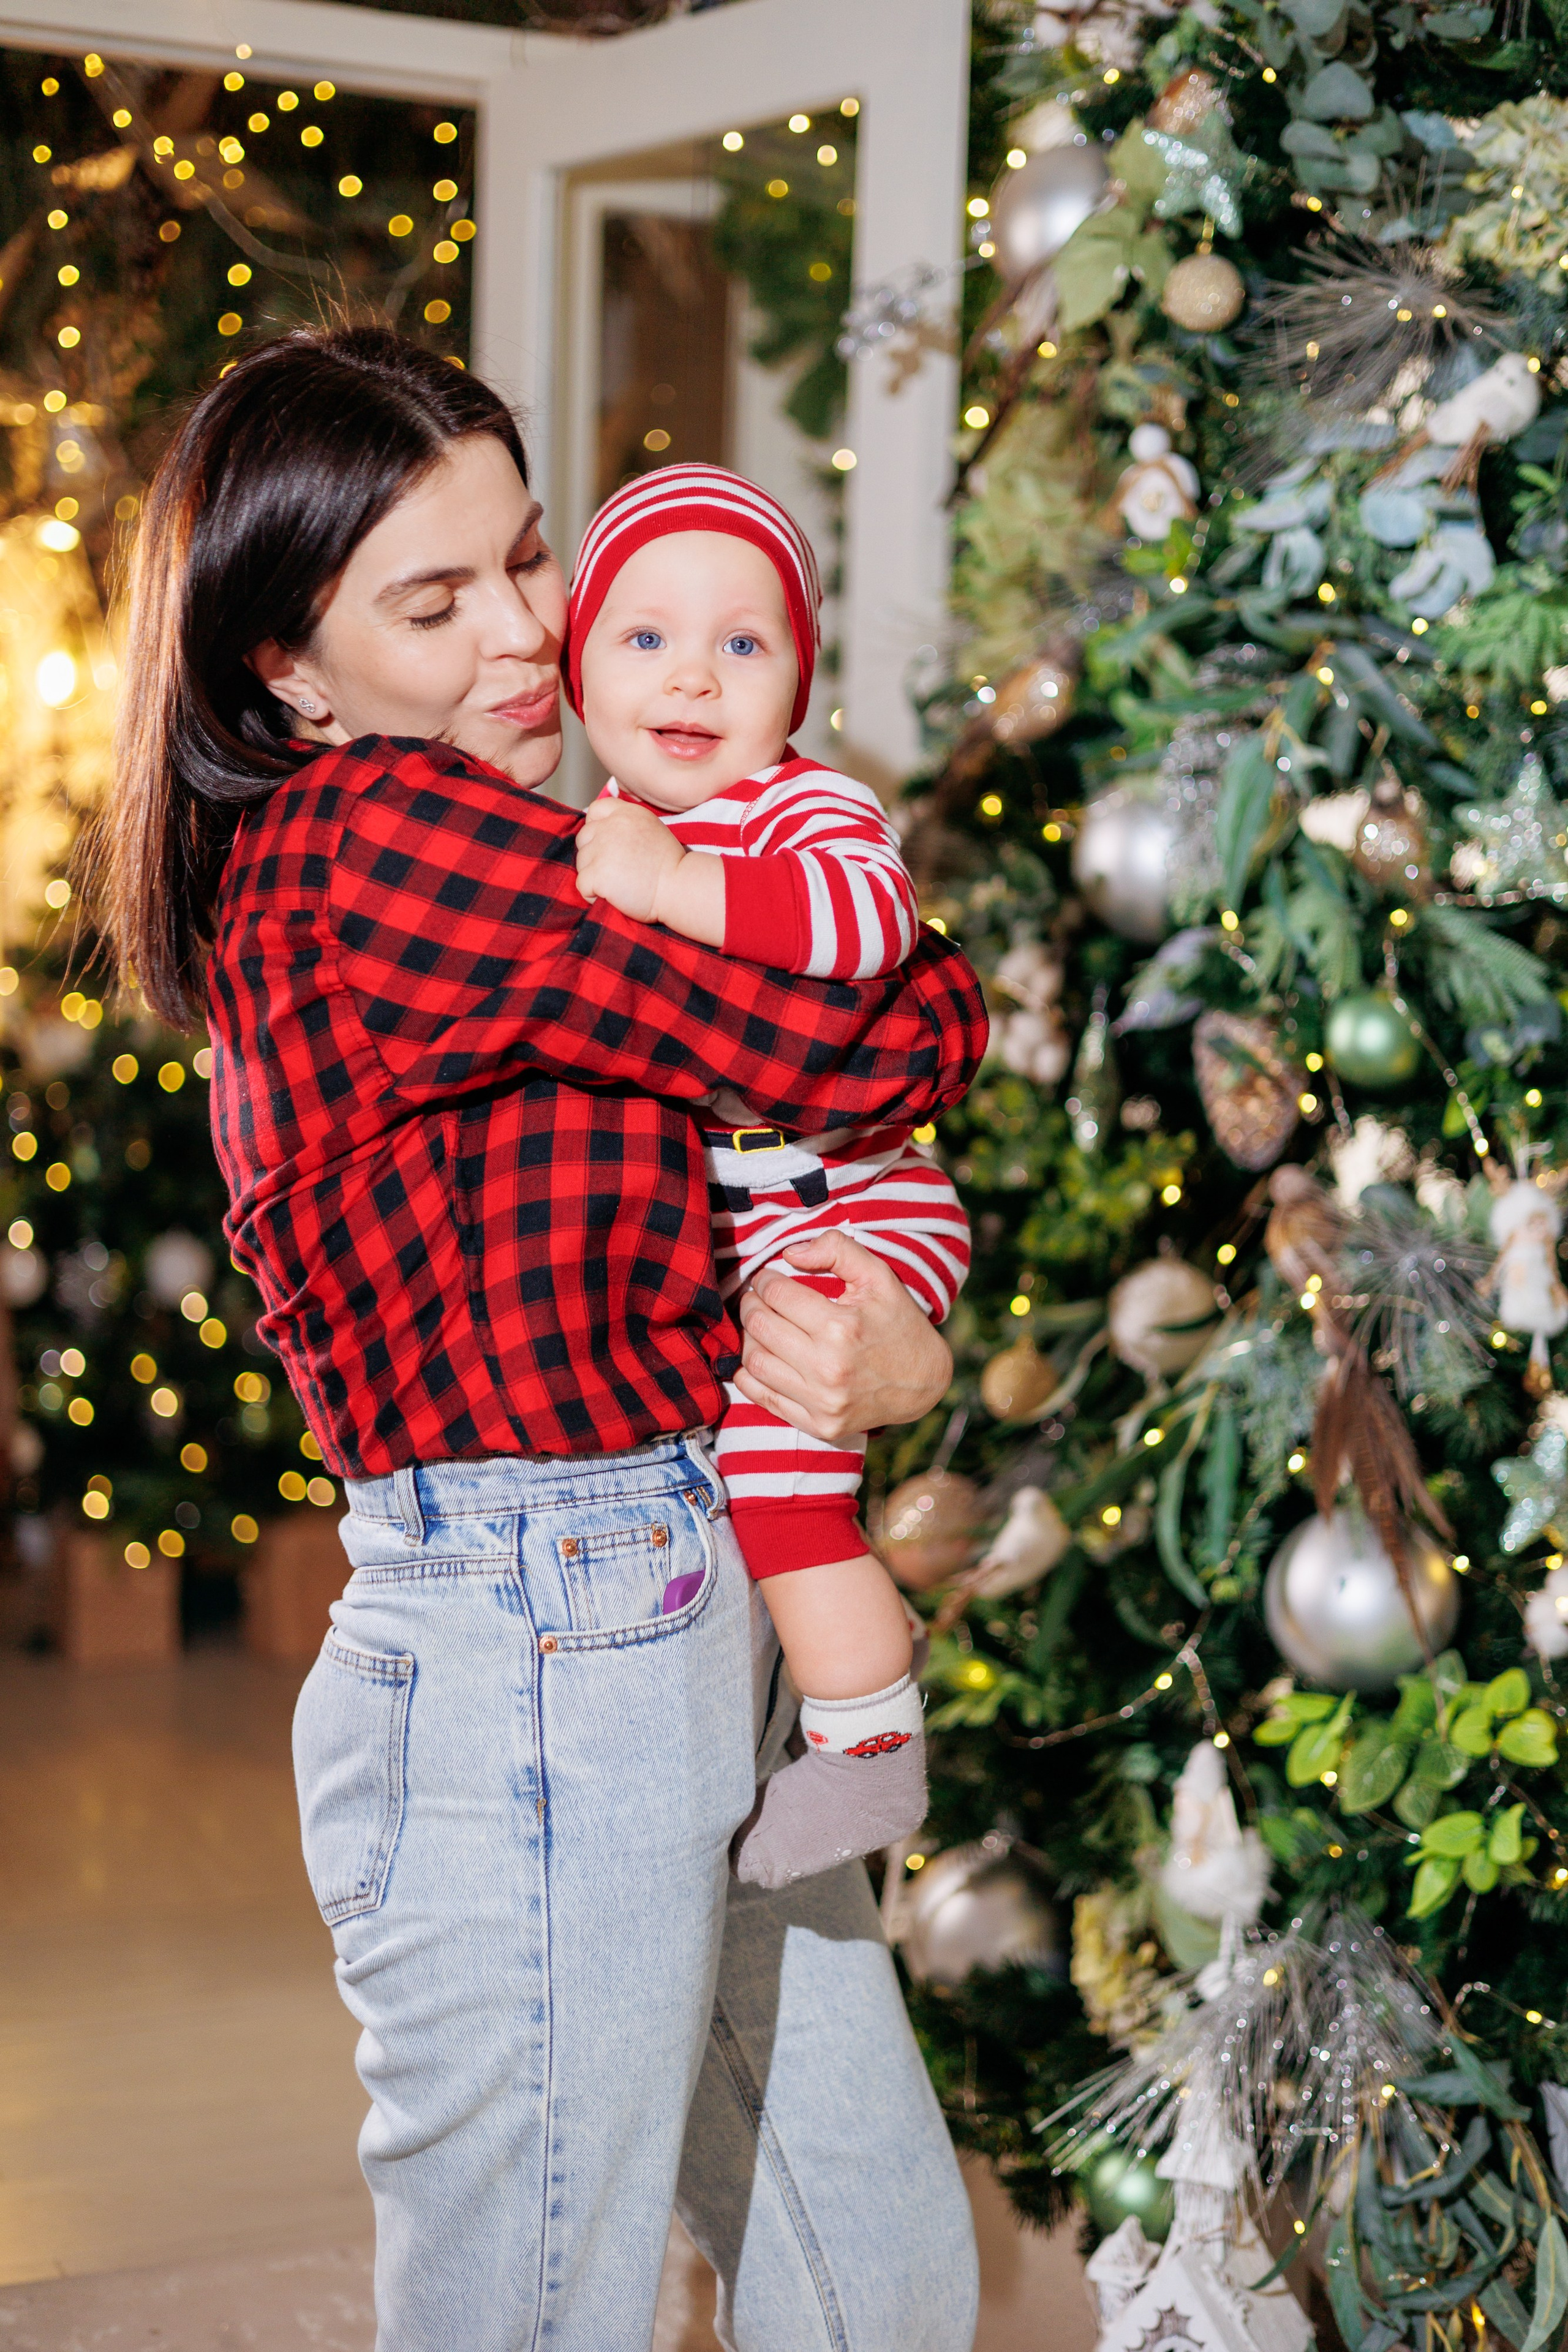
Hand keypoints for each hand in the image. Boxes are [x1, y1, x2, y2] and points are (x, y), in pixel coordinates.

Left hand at [576, 795, 685, 923]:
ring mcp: (602, 849)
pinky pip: (582, 885)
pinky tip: (614, 897)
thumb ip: (627, 824)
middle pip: (584, 838)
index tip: (608, 844)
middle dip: (594, 855)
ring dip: (594, 876)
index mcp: (626, 813)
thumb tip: (603, 829)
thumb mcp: (651, 829)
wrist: (679, 888)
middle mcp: (611, 826)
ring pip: (581, 863)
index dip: (596, 827)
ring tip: (620, 884)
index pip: (596, 809)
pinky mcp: (597, 873)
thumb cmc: (670, 865)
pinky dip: (593, 895)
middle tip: (617, 870)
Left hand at [734, 1231, 952, 1444]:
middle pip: (760, 1326)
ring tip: (759, 1325)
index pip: (777, 1294)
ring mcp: (822, 1402)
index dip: (765, 1279)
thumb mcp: (879, 1276)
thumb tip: (790, 1253)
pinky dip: (749, 1374)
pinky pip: (762, 1397)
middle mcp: (828, 1368)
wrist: (924, 1383)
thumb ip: (837, 1250)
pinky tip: (759, 1356)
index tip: (767, 1277)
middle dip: (750, 1304)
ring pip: (754, 1361)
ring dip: (748, 1337)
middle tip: (756, 1297)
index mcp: (842, 1327)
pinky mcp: (819, 1425)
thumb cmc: (898, 1323)